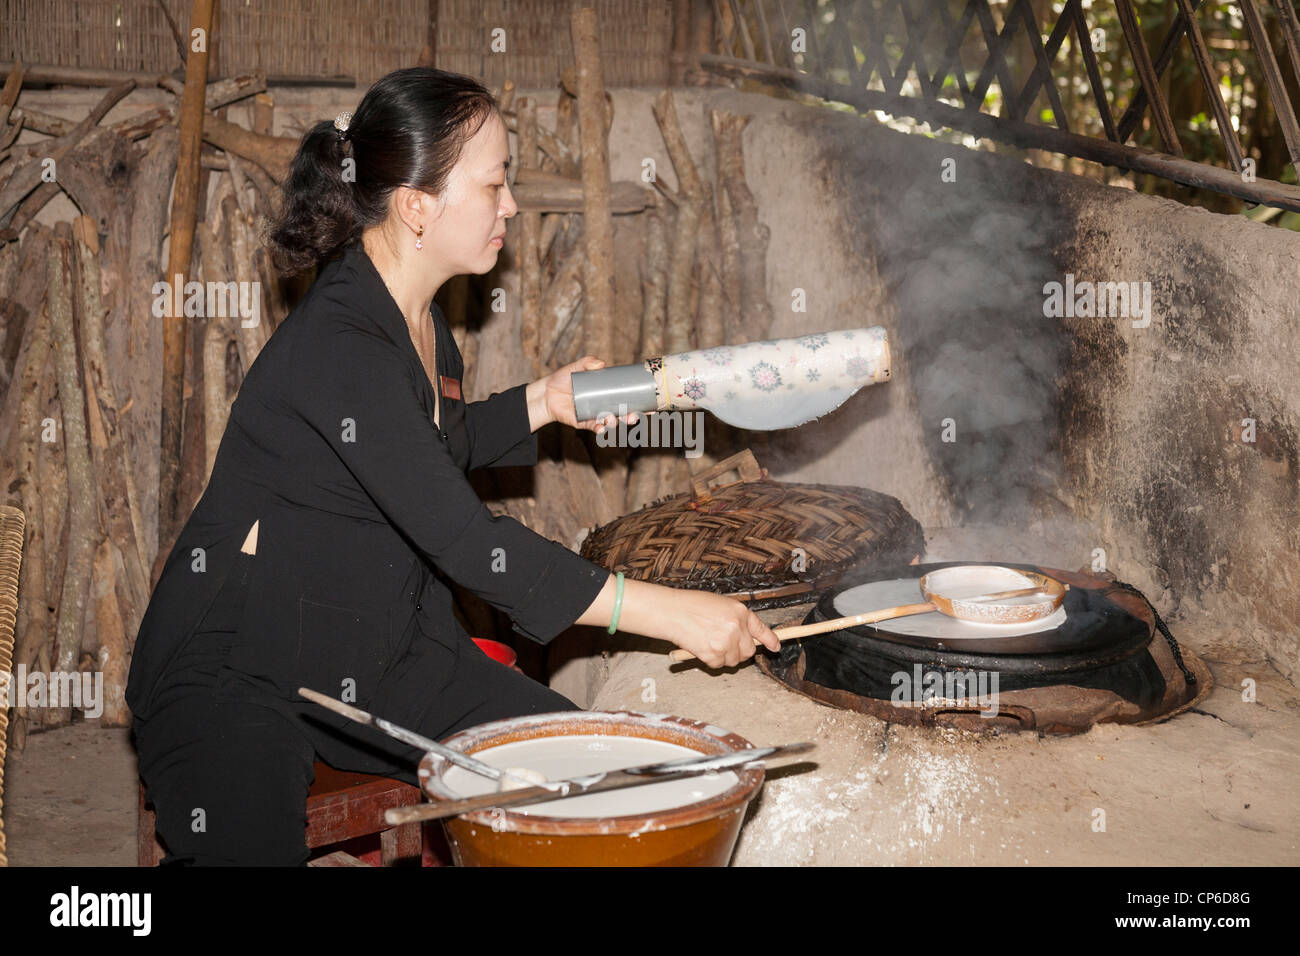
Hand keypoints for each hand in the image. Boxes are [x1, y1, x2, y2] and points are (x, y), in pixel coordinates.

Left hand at [525, 355, 639, 433]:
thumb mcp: (577, 366)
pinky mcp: (584, 423)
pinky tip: (602, 428)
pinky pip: (594, 428)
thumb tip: (601, 364)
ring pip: (611, 422)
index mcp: (608, 394)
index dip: (641, 404)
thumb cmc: (564, 378)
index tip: (652, 407)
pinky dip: (599, 429)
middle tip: (633, 417)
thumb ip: (588, 361)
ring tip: (612, 419)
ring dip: (615, 423)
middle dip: (631, 418)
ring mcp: (595, 415)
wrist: (547, 392)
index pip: (629, 399)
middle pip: (623, 414)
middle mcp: (605, 406)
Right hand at [660, 589, 781, 668]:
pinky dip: (710, 660)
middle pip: (748, 651)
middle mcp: (737, 627)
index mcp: (740, 611)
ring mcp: (726, 642)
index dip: (770, 640)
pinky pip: (718, 665)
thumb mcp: (719, 605)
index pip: (761, 629)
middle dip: (739, 651)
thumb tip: (744, 636)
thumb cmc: (691, 606)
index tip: (775, 647)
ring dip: (723, 656)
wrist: (671, 612)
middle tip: (723, 645)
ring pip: (733, 660)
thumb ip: (734, 619)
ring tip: (708, 642)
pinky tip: (701, 647)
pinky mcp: (714, 655)